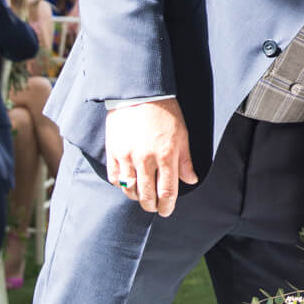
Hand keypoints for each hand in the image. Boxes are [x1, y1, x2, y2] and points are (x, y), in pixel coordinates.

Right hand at [105, 98, 197, 216]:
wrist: (140, 92)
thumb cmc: (164, 111)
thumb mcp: (182, 134)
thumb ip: (185, 160)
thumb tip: (190, 179)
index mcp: (167, 155)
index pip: (167, 191)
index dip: (167, 206)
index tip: (166, 211)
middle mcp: (146, 159)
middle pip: (147, 195)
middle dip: (151, 206)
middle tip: (153, 207)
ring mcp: (127, 156)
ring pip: (129, 189)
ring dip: (136, 197)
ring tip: (140, 196)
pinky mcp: (113, 151)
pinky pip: (114, 177)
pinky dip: (120, 184)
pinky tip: (126, 182)